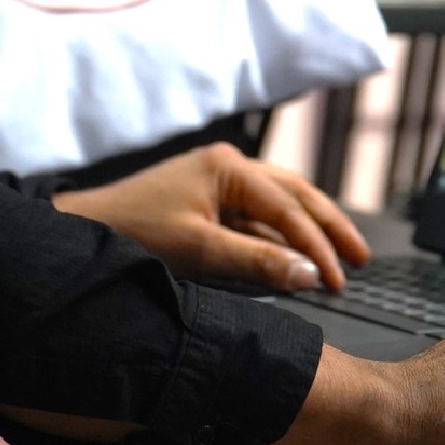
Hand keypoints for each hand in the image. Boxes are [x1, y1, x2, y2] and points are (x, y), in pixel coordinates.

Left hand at [53, 142, 368, 291]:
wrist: (85, 231)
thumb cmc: (134, 231)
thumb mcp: (199, 249)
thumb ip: (257, 261)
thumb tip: (310, 273)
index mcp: (228, 168)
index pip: (288, 208)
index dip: (318, 244)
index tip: (339, 277)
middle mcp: (229, 167)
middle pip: (295, 194)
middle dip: (328, 226)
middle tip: (360, 258)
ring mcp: (219, 184)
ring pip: (280, 204)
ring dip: (309, 231)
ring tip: (340, 258)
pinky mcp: (209, 203)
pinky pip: (257, 218)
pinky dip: (281, 238)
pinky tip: (296, 260)